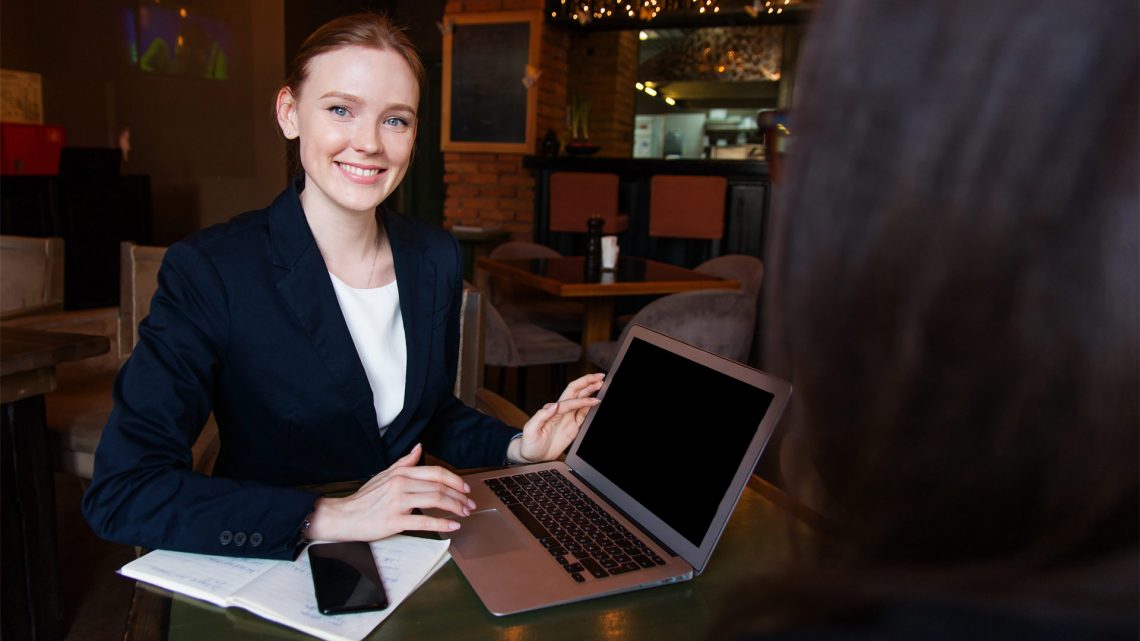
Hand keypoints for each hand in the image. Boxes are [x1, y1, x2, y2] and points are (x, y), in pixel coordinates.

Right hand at [306, 443, 474, 540]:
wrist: (343, 516)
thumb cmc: (365, 498)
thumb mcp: (384, 475)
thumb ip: (404, 462)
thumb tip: (419, 448)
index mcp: (401, 473)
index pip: (435, 472)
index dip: (454, 480)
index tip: (465, 488)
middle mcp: (401, 484)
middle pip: (439, 487)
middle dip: (459, 496)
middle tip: (470, 504)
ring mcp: (397, 502)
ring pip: (435, 501)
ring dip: (454, 507)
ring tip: (464, 513)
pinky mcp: (394, 520)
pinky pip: (423, 521)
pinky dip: (442, 524)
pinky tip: (452, 526)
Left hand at [508, 373, 604, 463]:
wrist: (532, 456)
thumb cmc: (529, 443)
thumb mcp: (531, 429)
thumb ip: (541, 416)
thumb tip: (553, 405)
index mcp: (552, 411)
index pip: (570, 401)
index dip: (582, 400)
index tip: (594, 400)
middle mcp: (560, 411)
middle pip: (576, 392)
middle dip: (587, 383)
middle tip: (599, 377)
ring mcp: (567, 418)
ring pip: (581, 400)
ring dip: (591, 391)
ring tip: (601, 384)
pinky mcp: (572, 427)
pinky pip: (583, 414)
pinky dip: (590, 407)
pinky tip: (596, 401)